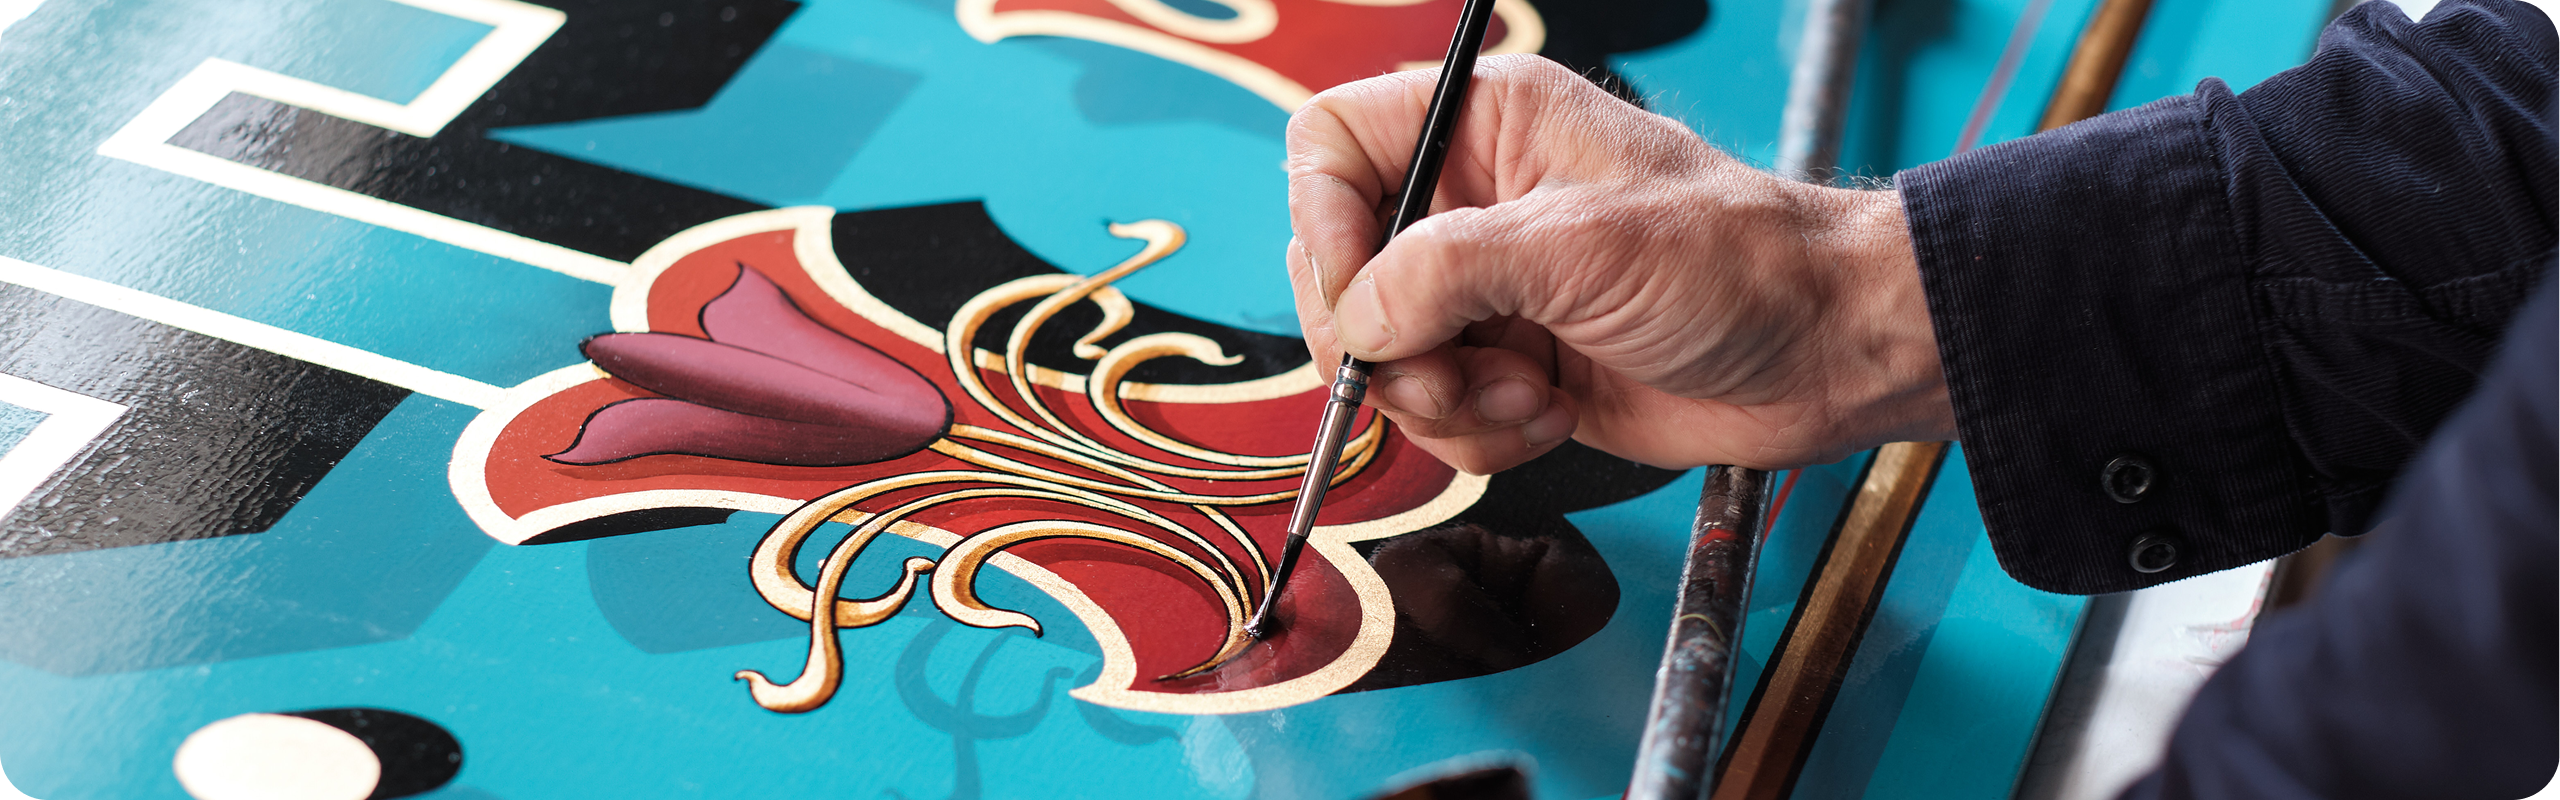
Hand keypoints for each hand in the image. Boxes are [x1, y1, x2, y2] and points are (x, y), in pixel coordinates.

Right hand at [1285, 55, 1952, 474]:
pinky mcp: (1506, 369)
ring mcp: (1486, 293)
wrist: (1824, 355)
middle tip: (1448, 369)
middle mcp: (1470, 204)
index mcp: (1483, 126)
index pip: (1332, 148)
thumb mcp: (1580, 246)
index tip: (1365, 298)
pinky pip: (1435, 417)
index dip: (1324, 224)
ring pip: (1380, 360)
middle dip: (1386, 341)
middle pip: (1338, 272)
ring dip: (1444, 400)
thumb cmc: (1738, 262)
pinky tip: (1554, 414)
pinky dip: (1481, 434)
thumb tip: (1356, 320)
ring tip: (1532, 391)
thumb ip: (1445, 271)